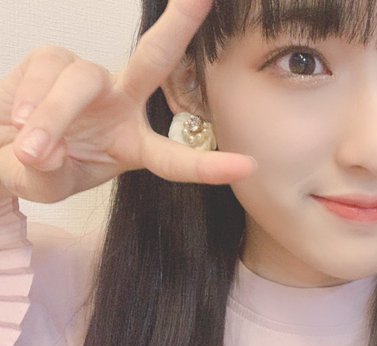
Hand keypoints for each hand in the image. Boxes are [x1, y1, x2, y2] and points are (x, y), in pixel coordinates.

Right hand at [0, 0, 254, 202]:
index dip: (209, 166)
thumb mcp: (44, 185)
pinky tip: (18, 120)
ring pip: (82, 79)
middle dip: (181, 26)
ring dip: (54, 116)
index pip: (177, 157)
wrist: (0, 146)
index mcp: (136, 145)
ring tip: (32, 151)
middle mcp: (122, 104)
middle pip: (156, 59)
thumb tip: (41, 151)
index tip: (248, 165)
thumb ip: (45, 177)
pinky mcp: (54, 61)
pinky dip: (31, 99)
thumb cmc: (36, 168)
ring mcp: (91, 80)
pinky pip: (47, 68)